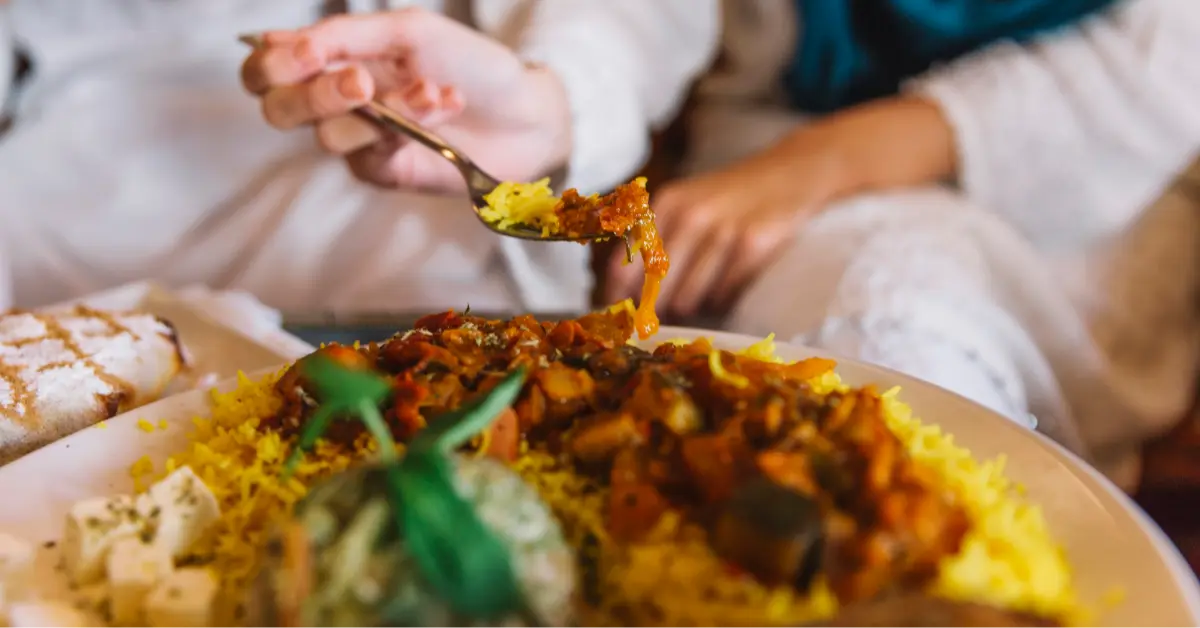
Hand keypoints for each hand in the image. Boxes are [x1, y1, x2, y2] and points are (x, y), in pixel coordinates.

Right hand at [240, 9, 571, 191]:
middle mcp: (336, 100)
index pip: (264, 68)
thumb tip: (280, 43)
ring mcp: (360, 140)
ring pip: (329, 136)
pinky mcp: (385, 173)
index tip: (309, 55)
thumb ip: (344, 35)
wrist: (527, 111)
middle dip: (316, 95)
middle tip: (362, 83)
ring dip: (385, 110)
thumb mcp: (409, 31)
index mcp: (332, 57)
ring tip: (435, 92)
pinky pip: (371, 157)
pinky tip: (444, 107)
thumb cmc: (471, 63)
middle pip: (278, 109)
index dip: (271, 65)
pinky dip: (408, 128)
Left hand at [605, 97, 955, 317]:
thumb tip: (618, 296)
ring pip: (687, 297)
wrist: (792, 172)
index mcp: (667, 203)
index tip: (620, 319)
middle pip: (655, 288)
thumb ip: (652, 241)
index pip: (625, 265)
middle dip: (655, 309)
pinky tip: (726, 286)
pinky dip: (721, 300)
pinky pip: (723, 294)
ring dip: (690, 306)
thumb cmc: (729, 197)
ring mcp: (724, 228)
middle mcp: (692, 214)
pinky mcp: (754, 244)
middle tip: (661, 316)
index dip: (618, 299)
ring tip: (697, 296)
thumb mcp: (686, 203)